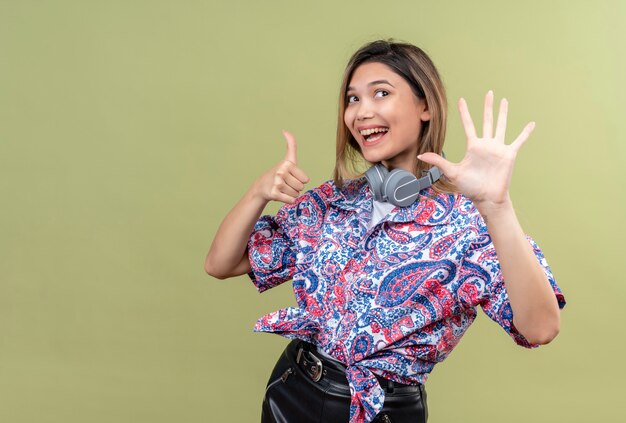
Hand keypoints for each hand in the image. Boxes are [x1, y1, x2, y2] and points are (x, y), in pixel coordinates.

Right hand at [254, 130, 309, 203]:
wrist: (262, 186)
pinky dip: (288, 200)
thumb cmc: (279, 172)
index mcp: (287, 164)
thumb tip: (285, 130)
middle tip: (286, 184)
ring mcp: (277, 183)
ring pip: (296, 194)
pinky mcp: (274, 194)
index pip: (306, 179)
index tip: (291, 176)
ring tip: (282, 188)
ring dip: (291, 194)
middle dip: (295, 187)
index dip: (300, 179)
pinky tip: (281, 195)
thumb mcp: (287, 159)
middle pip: (301, 187)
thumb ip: (291, 145)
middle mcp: (281, 172)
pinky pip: (291, 201)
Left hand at [418, 90, 534, 211]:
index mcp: (473, 146)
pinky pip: (519, 141)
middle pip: (487, 121)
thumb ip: (438, 161)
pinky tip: (532, 123)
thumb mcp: (452, 172)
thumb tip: (420, 155)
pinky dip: (526, 133)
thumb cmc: (470, 186)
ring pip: (501, 126)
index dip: (465, 112)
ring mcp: (498, 148)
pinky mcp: (509, 154)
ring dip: (503, 113)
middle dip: (487, 107)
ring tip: (504, 100)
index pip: (468, 125)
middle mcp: (486, 144)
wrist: (486, 197)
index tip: (461, 99)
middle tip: (489, 92)